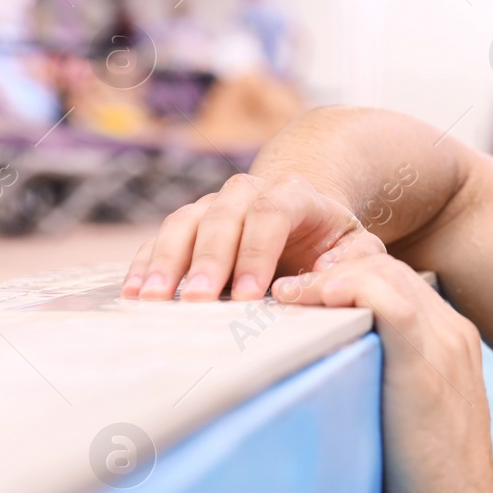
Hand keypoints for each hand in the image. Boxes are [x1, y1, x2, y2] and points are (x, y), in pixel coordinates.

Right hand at [122, 173, 385, 300]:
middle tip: (195, 301)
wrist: (305, 214)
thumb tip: (319, 284)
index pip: (271, 213)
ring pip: (184, 223)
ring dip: (167, 261)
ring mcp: (213, 204)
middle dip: (208, 261)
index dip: (257, 252)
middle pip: (222, 218)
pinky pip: (161, 237)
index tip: (248, 293)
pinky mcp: (189, 223)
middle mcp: (248, 191)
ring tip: (153, 299)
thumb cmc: (332, 240)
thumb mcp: (357, 248)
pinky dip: (146, 263)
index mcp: (293, 193)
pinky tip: (134, 292)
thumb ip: (352, 263)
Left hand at [271, 254, 492, 492]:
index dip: (348, 279)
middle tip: (283, 291)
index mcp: (452, 341)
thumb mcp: (407, 418)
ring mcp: (445, 342)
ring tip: (283, 295)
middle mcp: (453, 332)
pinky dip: (346, 287)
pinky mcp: (426, 359)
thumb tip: (329, 377)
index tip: (303, 297)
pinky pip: (387, 298)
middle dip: (333, 269)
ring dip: (328, 275)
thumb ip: (383, 383)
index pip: (398, 282)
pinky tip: (308, 298)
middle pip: (389, 268)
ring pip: (385, 273)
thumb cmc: (426, 482)